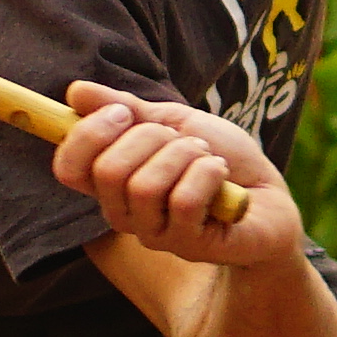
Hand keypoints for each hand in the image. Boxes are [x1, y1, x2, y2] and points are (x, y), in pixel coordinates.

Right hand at [58, 81, 297, 267]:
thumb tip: (76, 91)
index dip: (89, 134)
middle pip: (108, 171)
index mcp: (112, 183)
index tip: (125, 113)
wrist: (269, 195)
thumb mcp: (173, 122)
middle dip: (152, 139)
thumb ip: (127, 109)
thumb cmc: (217, 157)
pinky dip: (208, 173)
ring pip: (145, 186)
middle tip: (184, 139)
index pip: (68, 168)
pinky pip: (184, 201)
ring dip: (185, 156)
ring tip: (206, 157)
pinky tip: (221, 173)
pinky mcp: (187, 245)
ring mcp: (153, 234)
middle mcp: (123, 213)